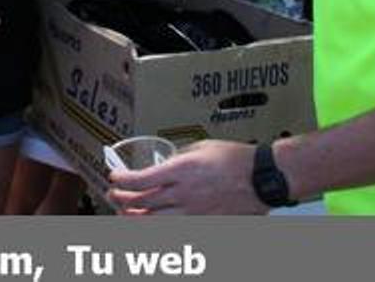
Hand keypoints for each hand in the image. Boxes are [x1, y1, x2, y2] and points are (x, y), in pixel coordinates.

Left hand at [106, 140, 268, 214]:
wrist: (261, 178)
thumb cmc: (236, 159)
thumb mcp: (200, 147)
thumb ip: (178, 156)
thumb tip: (163, 162)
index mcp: (182, 170)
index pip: (141, 179)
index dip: (122, 179)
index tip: (114, 176)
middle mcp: (184, 193)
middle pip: (142, 202)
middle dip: (122, 198)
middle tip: (113, 193)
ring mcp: (194, 212)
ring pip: (154, 221)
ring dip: (134, 217)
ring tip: (125, 211)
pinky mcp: (203, 222)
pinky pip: (174, 228)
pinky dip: (158, 226)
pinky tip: (151, 222)